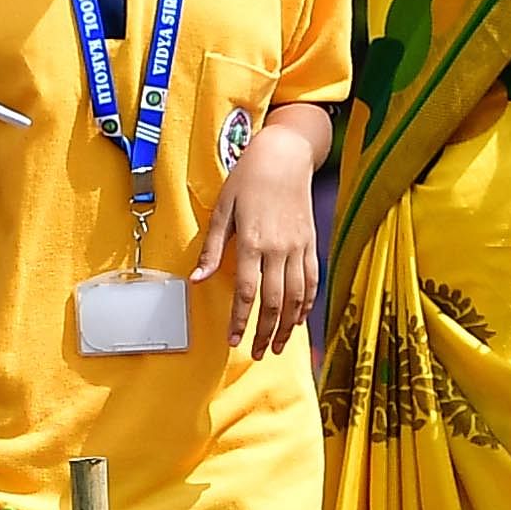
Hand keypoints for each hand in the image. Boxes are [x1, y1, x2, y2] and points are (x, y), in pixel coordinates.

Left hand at [190, 127, 319, 357]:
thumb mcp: (223, 211)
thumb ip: (213, 248)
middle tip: (257, 352)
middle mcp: (279, 249)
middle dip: (264, 332)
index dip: (241, 320)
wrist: (284, 157)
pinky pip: (312, 281)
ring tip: (277, 345)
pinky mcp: (311, 243)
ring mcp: (299, 247)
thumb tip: (198, 279)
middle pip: (274, 302)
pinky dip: (307, 304)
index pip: (247, 292)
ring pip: (296, 297)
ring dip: (287, 325)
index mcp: (253, 242)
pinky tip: (299, 320)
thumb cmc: (248, 180)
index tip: (234, 340)